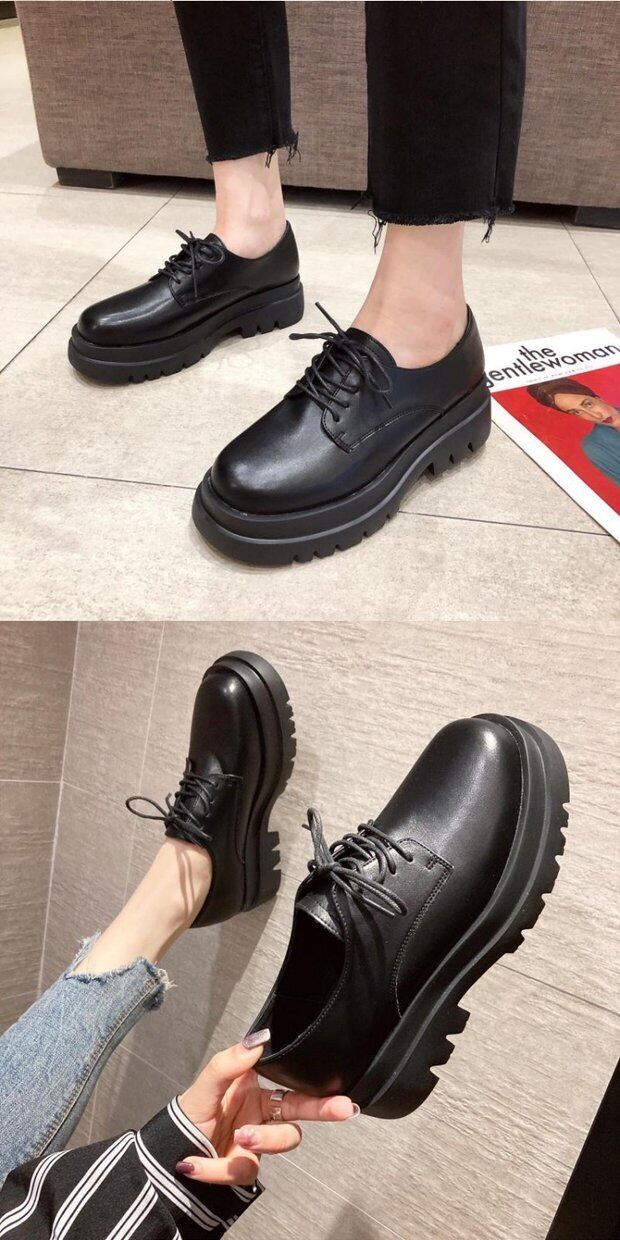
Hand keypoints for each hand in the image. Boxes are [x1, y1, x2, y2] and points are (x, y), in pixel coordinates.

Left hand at [175, 1030, 358, 1185]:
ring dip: (263, 1140)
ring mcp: (255, 1143)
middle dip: (323, 1110)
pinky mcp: (243, 1168)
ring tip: (240, 1137)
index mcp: (255, 1089)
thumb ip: (229, 1063)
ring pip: (278, 1142)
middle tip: (343, 1109)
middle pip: (300, 1114)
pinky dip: (219, 1168)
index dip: (320, 1092)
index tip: (343, 1095)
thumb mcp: (204, 1086)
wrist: (167, 1153)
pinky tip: (197, 1162)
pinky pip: (244, 1170)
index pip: (293, 1087)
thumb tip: (257, 1039)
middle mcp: (260, 1114)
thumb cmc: (188, 1115)